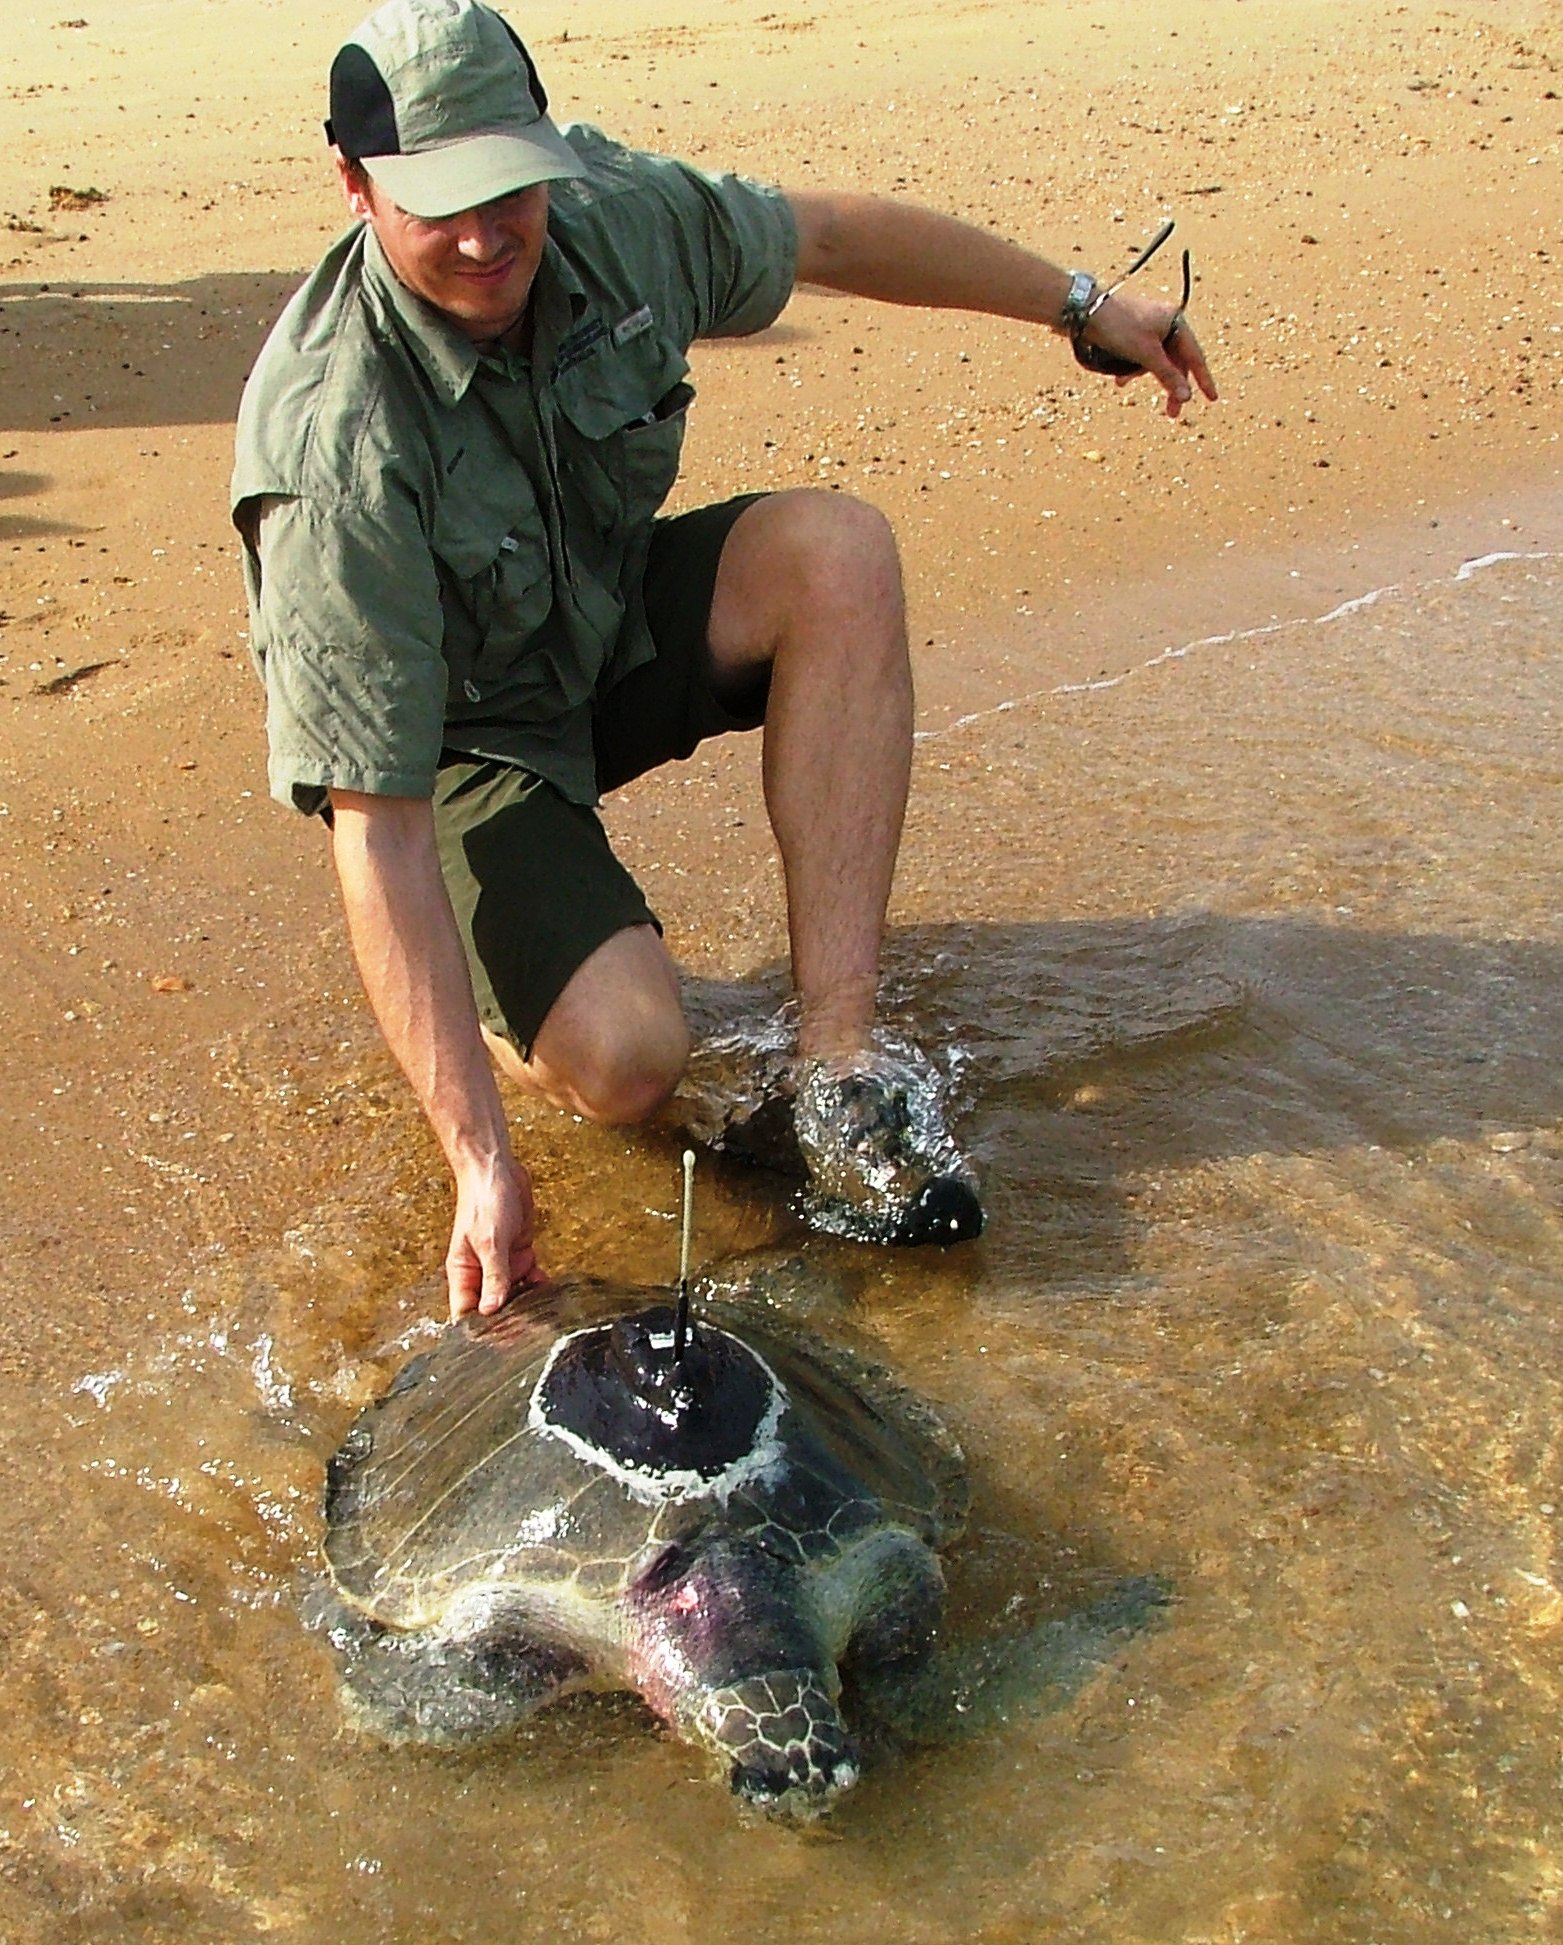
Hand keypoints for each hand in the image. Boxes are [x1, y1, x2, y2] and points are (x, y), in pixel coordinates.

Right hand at [445, 1153, 546, 1320]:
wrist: (498, 1170)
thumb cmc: (483, 1201)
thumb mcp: (490, 1242)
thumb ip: (494, 1276)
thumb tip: (491, 1310)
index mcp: (464, 1272)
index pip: (466, 1312)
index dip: (481, 1330)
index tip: (500, 1343)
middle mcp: (481, 1272)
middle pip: (494, 1307)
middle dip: (510, 1321)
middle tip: (531, 1334)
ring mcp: (502, 1264)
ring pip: (515, 1294)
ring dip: (529, 1305)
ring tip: (545, 1319)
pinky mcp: (520, 1253)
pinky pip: (531, 1277)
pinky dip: (541, 1285)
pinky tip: (552, 1293)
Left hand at [1080, 288, 1217, 419]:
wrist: (1085, 311)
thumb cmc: (1119, 327)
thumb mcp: (1146, 354)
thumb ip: (1167, 375)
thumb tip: (1186, 396)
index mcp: (1175, 321)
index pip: (1195, 356)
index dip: (1203, 379)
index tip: (1212, 399)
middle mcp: (1166, 323)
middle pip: (1176, 361)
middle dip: (1171, 386)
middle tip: (1172, 414)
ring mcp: (1149, 327)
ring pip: (1156, 360)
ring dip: (1144, 375)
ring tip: (1124, 383)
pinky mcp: (1133, 333)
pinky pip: (1141, 356)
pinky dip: (1132, 369)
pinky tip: (1119, 380)